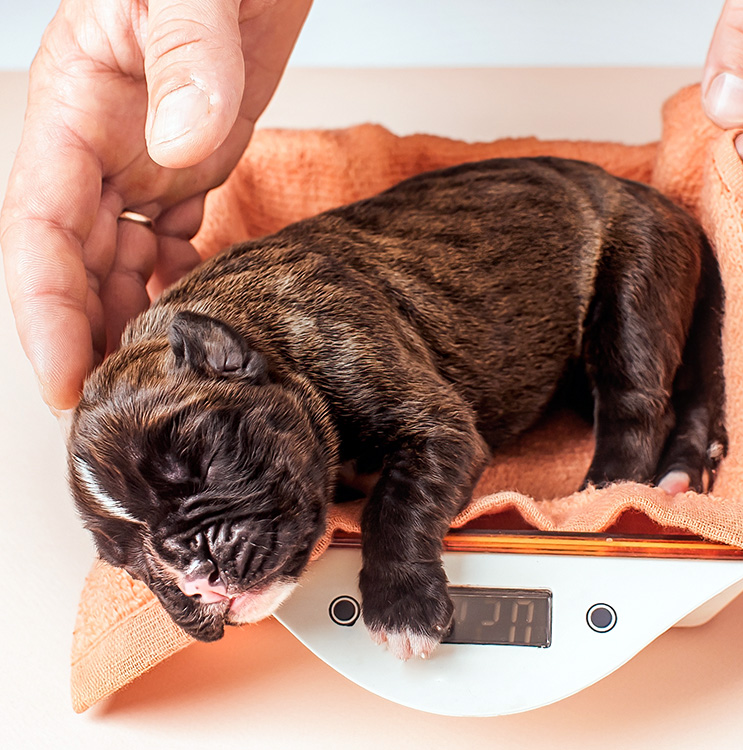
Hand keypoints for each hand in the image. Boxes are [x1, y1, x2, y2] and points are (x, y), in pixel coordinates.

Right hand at [0, 0, 310, 411]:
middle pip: (76, 265)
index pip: (41, 232)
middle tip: (120, 413)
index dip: (46, 314)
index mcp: (71, 110)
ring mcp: (143, 160)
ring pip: (120, 262)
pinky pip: (170, 240)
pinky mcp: (190, 163)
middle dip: (89, 339)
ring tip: (157, 382)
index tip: (63, 382)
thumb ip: (187, 58)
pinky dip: (178, 283)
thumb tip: (181, 147)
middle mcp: (98, 148)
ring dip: (130, 321)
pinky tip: (197, 316)